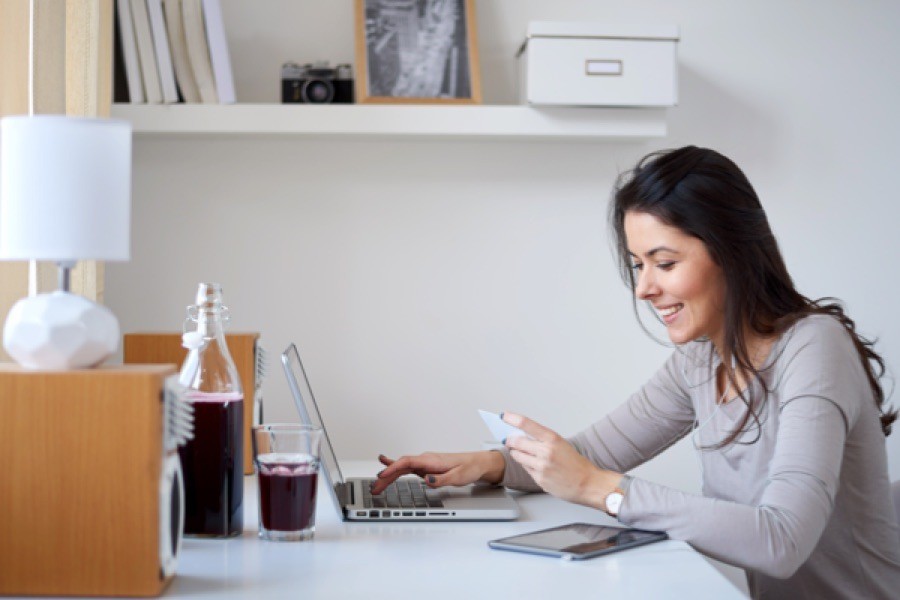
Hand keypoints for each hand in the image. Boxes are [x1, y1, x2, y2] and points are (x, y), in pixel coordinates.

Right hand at [369, 451, 504, 494]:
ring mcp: (424, 463)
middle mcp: (425, 459)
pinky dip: (395, 469)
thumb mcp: (458, 476)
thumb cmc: (468, 468)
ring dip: (388, 476)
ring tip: (376, 486)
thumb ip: (442, 479)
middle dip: (386, 477)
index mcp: (431, 460)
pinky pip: (407, 468)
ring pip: (402, 468)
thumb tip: (427, 480)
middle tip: (375, 488)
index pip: (408, 462)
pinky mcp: (425, 467)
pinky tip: (386, 467)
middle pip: (401, 466)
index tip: (382, 475)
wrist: (476, 463)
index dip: (393, 468)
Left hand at [502, 412, 620, 508]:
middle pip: (517, 442)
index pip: (527, 424)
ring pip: (518, 456)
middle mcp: (546, 452)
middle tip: (507, 439)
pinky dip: (526, 466)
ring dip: (516, 453)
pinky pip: (525, 469)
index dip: (512, 418)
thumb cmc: (576, 463)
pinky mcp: (539, 479)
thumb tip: (521, 435)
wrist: (589, 484)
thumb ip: (542, 440)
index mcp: (553, 439)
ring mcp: (542, 466)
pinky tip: (536, 466)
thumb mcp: (561, 444)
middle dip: (510, 440)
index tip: (503, 415)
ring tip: (522, 453)